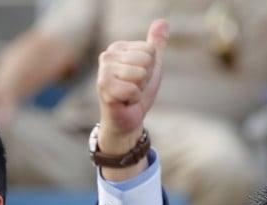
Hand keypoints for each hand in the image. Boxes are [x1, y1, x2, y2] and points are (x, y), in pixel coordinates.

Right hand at [95, 20, 168, 159]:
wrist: (126, 120)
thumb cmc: (137, 93)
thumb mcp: (151, 66)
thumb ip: (156, 44)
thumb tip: (163, 22)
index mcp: (118, 47)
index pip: (150, 50)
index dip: (150, 68)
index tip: (139, 79)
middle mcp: (108, 55)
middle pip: (146, 60)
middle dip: (145, 79)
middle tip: (134, 88)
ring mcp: (103, 70)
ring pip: (140, 74)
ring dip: (139, 90)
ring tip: (128, 95)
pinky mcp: (104, 87)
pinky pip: (133, 89)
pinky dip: (133, 99)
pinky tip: (124, 102)